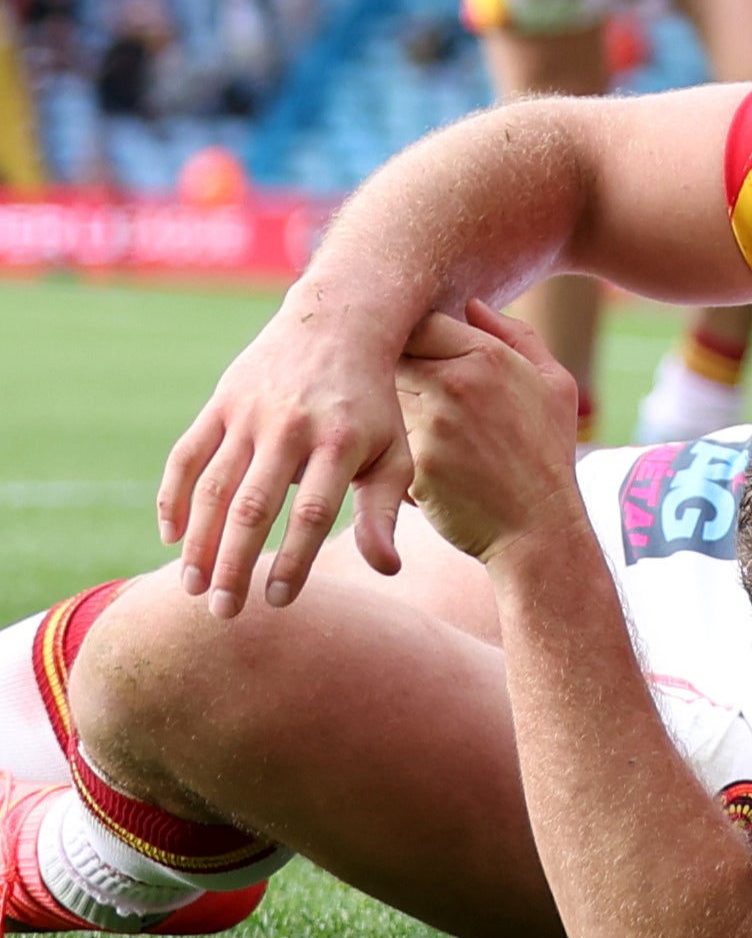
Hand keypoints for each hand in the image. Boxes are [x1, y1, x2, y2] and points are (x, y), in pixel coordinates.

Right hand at [158, 284, 431, 610]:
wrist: (341, 326)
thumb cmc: (373, 405)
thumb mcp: (395, 450)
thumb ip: (384, 511)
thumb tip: (388, 569)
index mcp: (341, 441)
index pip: (312, 512)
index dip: (294, 559)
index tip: (279, 601)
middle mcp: (293, 427)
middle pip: (254, 505)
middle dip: (234, 563)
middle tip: (223, 611)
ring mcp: (251, 413)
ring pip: (214, 486)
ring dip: (199, 540)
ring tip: (193, 587)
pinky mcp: (220, 404)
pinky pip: (186, 456)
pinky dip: (172, 497)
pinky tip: (171, 537)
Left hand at [396, 302, 587, 564]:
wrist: (537, 525)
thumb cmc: (547, 452)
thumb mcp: (554, 384)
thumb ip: (517, 336)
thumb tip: (474, 306)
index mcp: (488, 357)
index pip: (424, 323)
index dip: (415, 337)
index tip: (416, 354)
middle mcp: (454, 383)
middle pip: (393, 356)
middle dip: (392, 369)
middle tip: (397, 388)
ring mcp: (428, 424)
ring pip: (380, 398)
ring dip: (381, 408)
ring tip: (400, 426)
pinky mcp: (408, 464)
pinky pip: (380, 443)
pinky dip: (383, 449)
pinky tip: (403, 461)